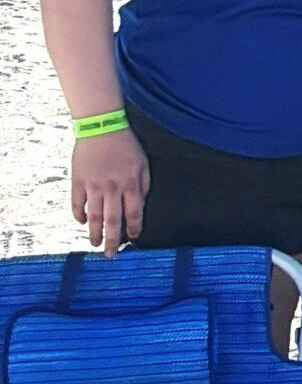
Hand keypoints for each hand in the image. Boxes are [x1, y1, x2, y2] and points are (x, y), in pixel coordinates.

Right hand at [72, 125, 149, 255]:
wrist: (101, 128)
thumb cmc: (125, 145)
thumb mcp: (143, 163)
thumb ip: (143, 185)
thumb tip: (140, 203)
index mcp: (131, 184)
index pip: (134, 213)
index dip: (133, 228)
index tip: (133, 239)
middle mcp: (112, 188)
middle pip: (112, 220)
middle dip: (113, 240)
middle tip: (111, 255)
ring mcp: (93, 186)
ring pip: (93, 216)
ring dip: (94, 232)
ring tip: (95, 244)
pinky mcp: (78, 181)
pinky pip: (77, 203)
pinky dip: (78, 215)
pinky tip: (80, 223)